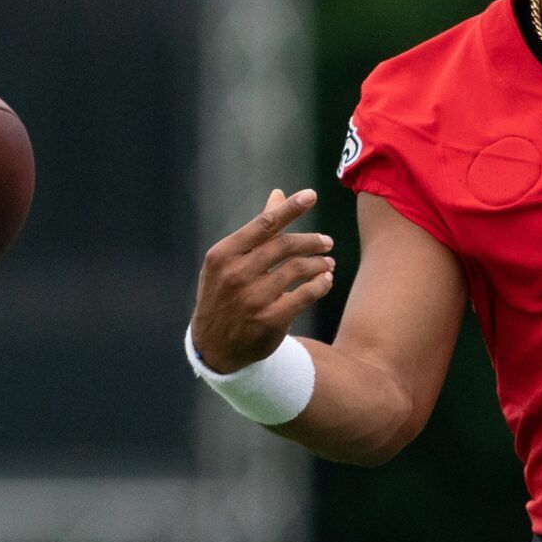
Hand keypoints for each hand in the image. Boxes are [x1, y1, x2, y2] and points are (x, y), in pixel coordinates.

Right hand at [190, 188, 335, 372]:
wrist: (213, 346)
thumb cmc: (225, 294)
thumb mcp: (230, 262)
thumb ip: (257, 229)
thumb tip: (278, 194)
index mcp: (223, 255)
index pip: (264, 224)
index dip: (290, 208)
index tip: (312, 195)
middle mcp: (235, 274)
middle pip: (284, 245)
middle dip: (312, 241)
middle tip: (327, 242)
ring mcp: (251, 299)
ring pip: (297, 269)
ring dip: (319, 263)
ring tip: (329, 263)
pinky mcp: (268, 320)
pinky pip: (305, 295)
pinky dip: (320, 284)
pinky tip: (326, 280)